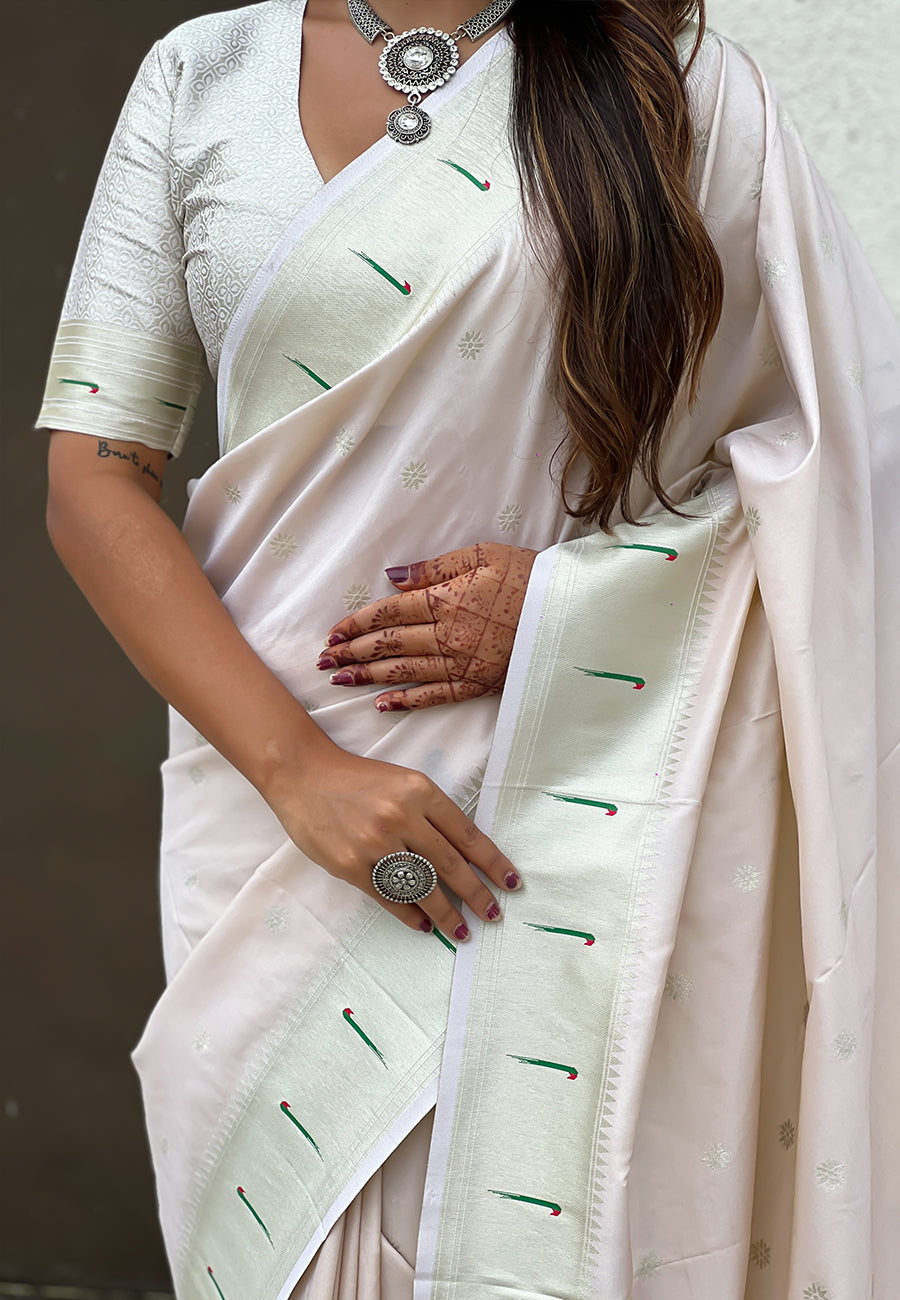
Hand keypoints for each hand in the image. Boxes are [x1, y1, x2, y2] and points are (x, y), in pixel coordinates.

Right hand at [267, 744, 520, 939]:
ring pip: (421, 886)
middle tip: (493, 915)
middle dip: (476, 894)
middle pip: (450, 864)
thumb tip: (464, 855)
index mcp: (420, 791)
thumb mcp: (402, 783)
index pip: (467, 834)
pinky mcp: (350, 865)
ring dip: (445, 913)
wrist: (303, 774)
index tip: (511, 883)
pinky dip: (409, 914)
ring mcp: (375, 842)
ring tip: (460, 930)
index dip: (493, 863)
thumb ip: (430, 813)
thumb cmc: (357, 780)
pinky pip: (388, 897)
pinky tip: (422, 925)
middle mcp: (401, 816)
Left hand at [317, 543, 538, 710]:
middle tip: (324, 661)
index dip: (357, 624)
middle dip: (352, 652)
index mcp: (446, 600)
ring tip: (340, 680)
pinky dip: (406, 701)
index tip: (333, 633)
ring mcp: (462, 663)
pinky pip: (435, 696)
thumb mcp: (482, 555)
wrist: (570, 612)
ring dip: (368, 677)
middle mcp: (448, 635)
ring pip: (404, 672)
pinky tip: (381, 704)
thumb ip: (435, 567)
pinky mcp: (477, 684)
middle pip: (389, 644)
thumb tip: (392, 578)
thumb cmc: (527, 576)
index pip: (388, 613)